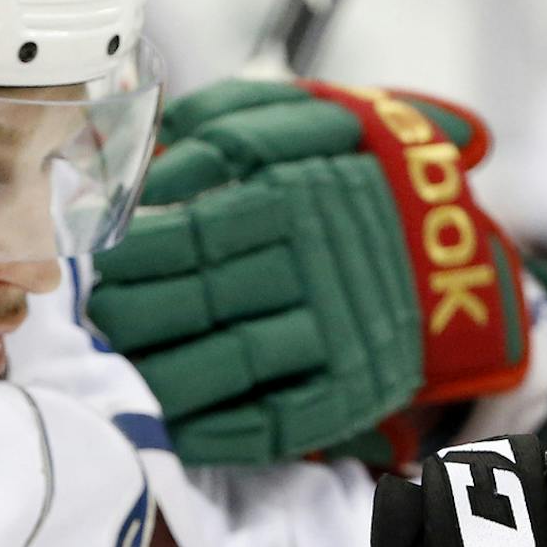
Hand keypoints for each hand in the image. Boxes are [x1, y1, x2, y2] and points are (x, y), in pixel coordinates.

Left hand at [90, 79, 528, 463]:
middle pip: (209, 293)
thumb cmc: (357, 170)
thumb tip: (134, 158)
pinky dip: (218, 430)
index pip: (201, 230)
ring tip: (114, 368)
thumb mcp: (306, 116)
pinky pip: (278, 420)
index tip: (92, 258)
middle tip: (94, 317)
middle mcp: (327, 262)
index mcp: (310, 190)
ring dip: (161, 371)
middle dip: (134, 310)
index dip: (135, 250)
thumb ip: (221, 122)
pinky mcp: (357, 389)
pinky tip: (168, 427)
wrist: (454, 244)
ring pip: (235, 357)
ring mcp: (344, 331)